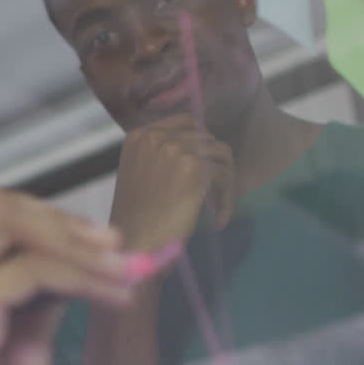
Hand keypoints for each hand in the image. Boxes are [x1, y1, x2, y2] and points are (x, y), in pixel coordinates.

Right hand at [0, 185, 135, 364]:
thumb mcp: (13, 352)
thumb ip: (33, 302)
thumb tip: (76, 262)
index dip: (40, 217)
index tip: (94, 241)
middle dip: (58, 218)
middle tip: (113, 246)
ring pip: (5, 223)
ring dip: (73, 242)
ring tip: (122, 271)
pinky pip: (31, 271)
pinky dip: (82, 277)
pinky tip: (114, 298)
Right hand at [110, 113, 235, 251]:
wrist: (136, 243)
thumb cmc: (135, 218)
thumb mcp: (138, 174)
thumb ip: (161, 155)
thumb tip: (200, 148)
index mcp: (139, 137)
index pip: (186, 121)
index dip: (202, 142)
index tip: (207, 165)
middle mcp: (156, 137)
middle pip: (207, 138)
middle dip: (215, 165)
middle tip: (214, 194)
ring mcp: (175, 150)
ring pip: (221, 155)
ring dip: (225, 181)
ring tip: (218, 206)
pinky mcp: (195, 168)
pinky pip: (226, 176)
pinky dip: (228, 199)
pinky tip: (219, 218)